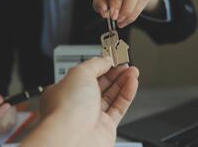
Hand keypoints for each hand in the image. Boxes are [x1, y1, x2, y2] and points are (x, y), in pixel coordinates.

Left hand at [21, 57, 138, 146]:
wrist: (73, 138)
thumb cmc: (67, 109)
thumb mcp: (80, 73)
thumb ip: (96, 63)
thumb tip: (106, 59)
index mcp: (64, 90)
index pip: (85, 74)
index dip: (100, 64)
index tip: (112, 58)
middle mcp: (77, 104)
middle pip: (100, 84)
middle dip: (114, 72)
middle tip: (125, 64)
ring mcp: (91, 116)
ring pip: (111, 95)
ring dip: (123, 81)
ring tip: (133, 71)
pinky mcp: (105, 126)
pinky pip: (119, 107)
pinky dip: (127, 94)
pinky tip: (132, 83)